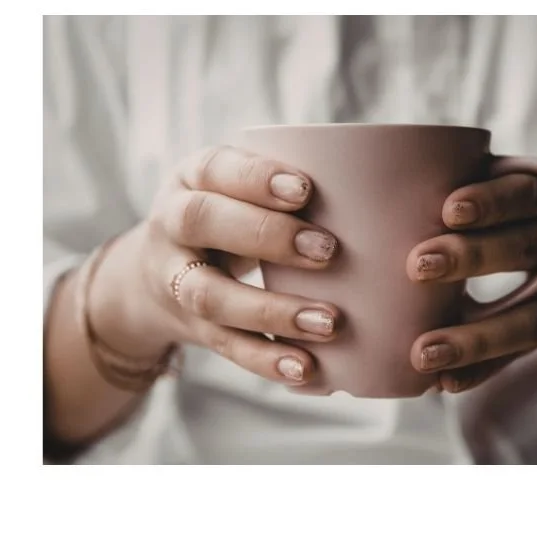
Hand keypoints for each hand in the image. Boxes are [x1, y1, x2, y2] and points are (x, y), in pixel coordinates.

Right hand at [93, 146, 341, 386]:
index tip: (305, 191)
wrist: (158, 272)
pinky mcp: (190, 325)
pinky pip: (224, 345)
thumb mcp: (240, 190)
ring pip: (210, 295)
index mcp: (193, 178)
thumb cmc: (230, 216)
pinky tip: (304, 367)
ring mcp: (174, 278)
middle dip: (266, 235)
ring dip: (272, 311)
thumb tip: (379, 202)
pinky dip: (265, 358)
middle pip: (202, 222)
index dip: (256, 179)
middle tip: (327, 250)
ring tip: (328, 322)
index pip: (216, 168)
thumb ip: (286, 191)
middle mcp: (173, 224)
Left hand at [406, 156, 536, 393]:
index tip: (449, 209)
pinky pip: (523, 352)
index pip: (528, 192)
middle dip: (472, 256)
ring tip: (423, 352)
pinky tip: (446, 382)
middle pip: (526, 247)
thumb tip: (385, 200)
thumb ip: (489, 192)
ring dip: (474, 337)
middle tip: (416, 265)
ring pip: (529, 314)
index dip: (492, 201)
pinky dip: (483, 368)